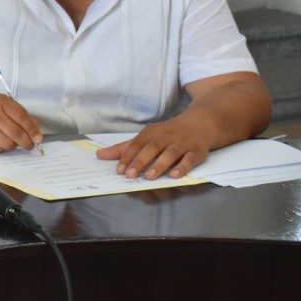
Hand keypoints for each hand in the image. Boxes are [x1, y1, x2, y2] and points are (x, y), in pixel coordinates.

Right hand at [0, 94, 43, 152]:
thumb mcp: (3, 108)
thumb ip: (21, 118)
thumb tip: (37, 133)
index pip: (21, 116)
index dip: (32, 129)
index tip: (38, 138)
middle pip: (15, 133)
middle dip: (26, 142)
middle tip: (28, 145)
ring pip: (7, 144)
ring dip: (11, 146)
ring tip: (7, 141)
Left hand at [96, 118, 211, 179]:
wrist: (200, 123)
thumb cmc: (168, 133)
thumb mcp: (146, 137)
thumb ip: (124, 148)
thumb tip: (100, 155)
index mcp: (152, 132)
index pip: (137, 144)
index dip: (128, 156)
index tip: (119, 170)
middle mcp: (166, 136)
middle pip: (152, 148)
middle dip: (141, 161)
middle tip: (131, 175)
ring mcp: (182, 143)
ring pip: (171, 153)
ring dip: (160, 164)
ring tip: (150, 177)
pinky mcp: (196, 151)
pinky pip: (190, 159)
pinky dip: (183, 166)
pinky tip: (175, 175)